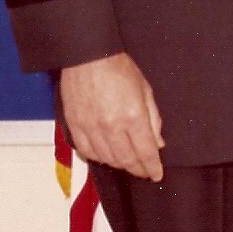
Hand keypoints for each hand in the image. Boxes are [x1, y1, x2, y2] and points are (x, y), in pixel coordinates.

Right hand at [60, 52, 164, 181]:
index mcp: (133, 117)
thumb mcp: (145, 91)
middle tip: (144, 171)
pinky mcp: (75, 126)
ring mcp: (91, 128)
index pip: (146, 152)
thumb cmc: (119, 69)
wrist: (88, 57)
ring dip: (119, 165)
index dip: (152, 167)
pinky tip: (106, 156)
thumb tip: (158, 143)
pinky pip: (86, 151)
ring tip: (128, 163)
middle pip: (126, 160)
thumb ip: (153, 119)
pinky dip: (98, 158)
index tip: (156, 174)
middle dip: (138, 169)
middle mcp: (111, 126)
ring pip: (106, 159)